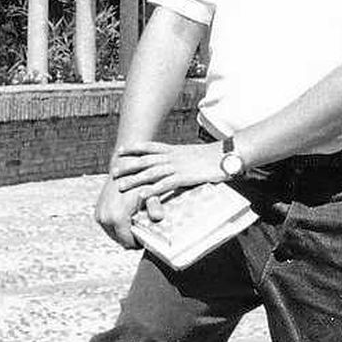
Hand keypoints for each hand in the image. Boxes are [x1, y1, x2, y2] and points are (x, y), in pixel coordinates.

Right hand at [94, 174, 152, 248]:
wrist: (124, 166)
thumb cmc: (140, 179)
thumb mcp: (150, 193)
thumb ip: (154, 206)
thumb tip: (158, 217)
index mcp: (116, 217)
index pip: (128, 243)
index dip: (139, 243)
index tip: (148, 238)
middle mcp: (104, 218)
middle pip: (120, 240)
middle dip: (132, 238)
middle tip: (144, 231)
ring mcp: (99, 215)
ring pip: (114, 234)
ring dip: (124, 232)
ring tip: (136, 224)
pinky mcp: (97, 212)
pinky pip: (108, 226)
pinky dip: (117, 226)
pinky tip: (127, 219)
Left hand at [110, 140, 224, 202]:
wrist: (228, 155)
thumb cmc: (213, 157)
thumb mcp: (193, 155)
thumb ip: (182, 159)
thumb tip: (177, 165)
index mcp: (174, 150)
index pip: (149, 146)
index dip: (134, 148)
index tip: (121, 150)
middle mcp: (173, 156)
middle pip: (145, 160)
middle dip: (128, 165)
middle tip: (113, 171)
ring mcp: (178, 166)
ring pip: (151, 172)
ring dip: (135, 179)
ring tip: (121, 186)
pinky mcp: (185, 177)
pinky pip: (165, 184)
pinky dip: (152, 189)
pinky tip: (141, 195)